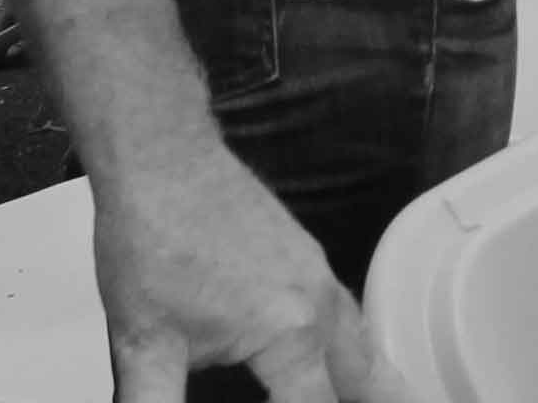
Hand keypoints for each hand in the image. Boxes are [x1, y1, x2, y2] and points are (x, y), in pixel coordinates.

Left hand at [92, 140, 378, 402]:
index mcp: (292, 334)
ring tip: (393, 397)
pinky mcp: (304, 254)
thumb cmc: (153, 243)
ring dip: (373, 380)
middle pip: (364, 378)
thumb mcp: (144, 346)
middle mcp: (320, 304)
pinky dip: (357, 346)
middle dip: (374, 399)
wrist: (162, 159)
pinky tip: (342, 354)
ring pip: (362, 343)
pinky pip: (347, 313)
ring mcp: (317, 273)